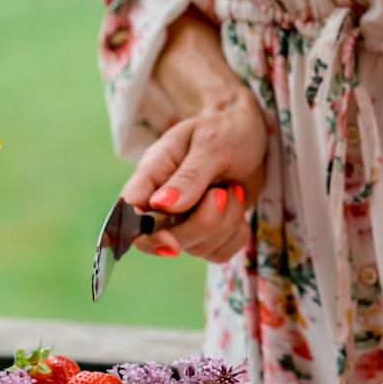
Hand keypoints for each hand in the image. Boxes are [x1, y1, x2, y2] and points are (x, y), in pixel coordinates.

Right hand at [120, 87, 266, 263]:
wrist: (252, 134)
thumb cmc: (226, 131)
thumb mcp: (210, 144)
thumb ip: (188, 176)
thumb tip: (161, 205)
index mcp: (152, 174)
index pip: (130, 211)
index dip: (144, 234)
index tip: (170, 243)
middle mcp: (163, 203)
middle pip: (166, 239)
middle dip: (202, 224)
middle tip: (221, 193)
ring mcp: (186, 221)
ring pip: (198, 248)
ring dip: (225, 223)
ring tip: (232, 189)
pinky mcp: (209, 233)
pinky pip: (220, 252)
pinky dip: (236, 233)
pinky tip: (236, 205)